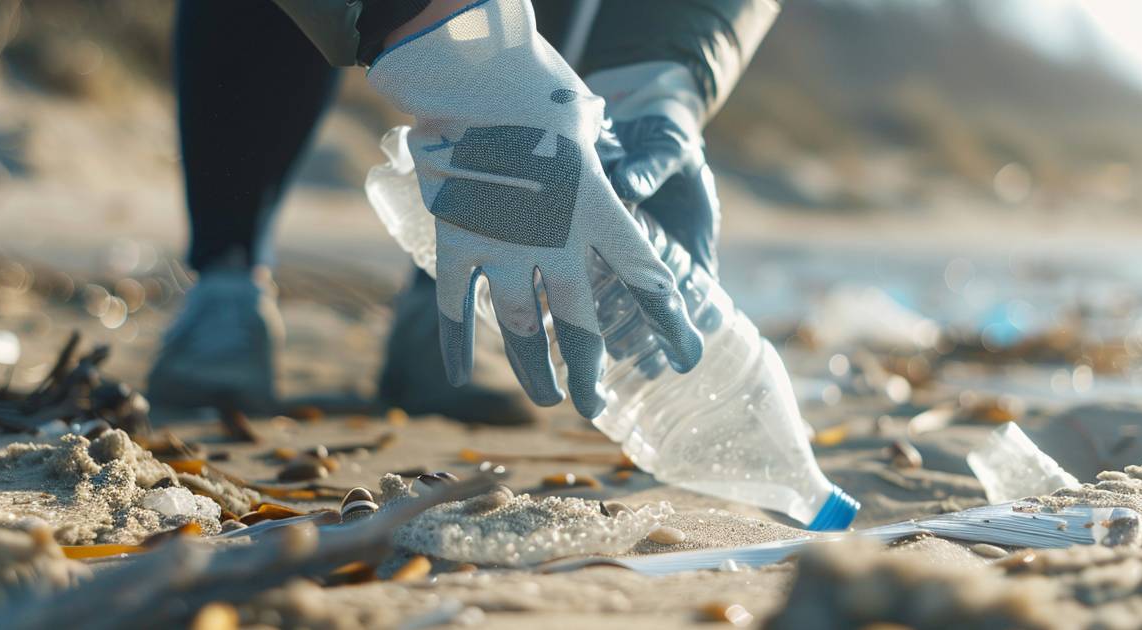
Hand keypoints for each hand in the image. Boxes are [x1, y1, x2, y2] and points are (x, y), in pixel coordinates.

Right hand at [368, 0, 702, 418]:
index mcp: (599, 211)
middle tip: (593, 404)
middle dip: (587, 373)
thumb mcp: (588, 129)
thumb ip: (600, 166)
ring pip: (523, 329)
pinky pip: (455, 306)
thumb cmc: (538, 90)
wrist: (473, 74)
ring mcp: (502, 247)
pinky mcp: (456, 243)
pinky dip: (454, 344)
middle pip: (580, 325)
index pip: (645, 280)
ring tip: (546, 397)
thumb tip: (619, 176)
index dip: (669, 325)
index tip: (687, 357)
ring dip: (533, 370)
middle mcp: (556, 240)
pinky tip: (459, 375)